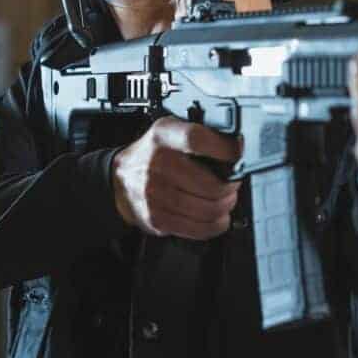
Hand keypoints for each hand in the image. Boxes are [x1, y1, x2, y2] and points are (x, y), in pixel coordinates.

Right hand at [111, 117, 241, 238]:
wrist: (119, 179)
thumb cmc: (154, 153)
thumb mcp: (171, 129)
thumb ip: (200, 132)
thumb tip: (238, 144)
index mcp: (164, 136)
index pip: (198, 140)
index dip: (224, 149)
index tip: (238, 155)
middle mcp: (158, 164)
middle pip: (210, 184)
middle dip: (231, 187)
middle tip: (233, 184)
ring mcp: (155, 194)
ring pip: (208, 209)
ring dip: (226, 207)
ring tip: (226, 200)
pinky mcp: (157, 219)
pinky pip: (198, 228)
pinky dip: (215, 225)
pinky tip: (217, 217)